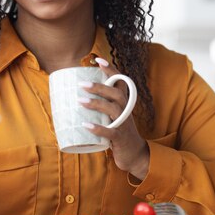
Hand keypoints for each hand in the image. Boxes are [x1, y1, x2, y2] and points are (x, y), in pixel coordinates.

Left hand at [79, 58, 149, 179]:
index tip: (98, 59)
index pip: (120, 82)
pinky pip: (110, 132)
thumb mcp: (113, 114)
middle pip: (116, 94)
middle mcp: (126, 110)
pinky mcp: (120, 139)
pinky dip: (98, 128)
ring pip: (113, 110)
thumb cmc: (119, 131)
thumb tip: (79, 93)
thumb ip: (102, 104)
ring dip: (97, 104)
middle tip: (82, 84)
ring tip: (80, 101)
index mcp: (124, 103)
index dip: (111, 69)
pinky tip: (86, 125)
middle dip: (100, 87)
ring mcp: (124, 124)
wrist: (135, 154)